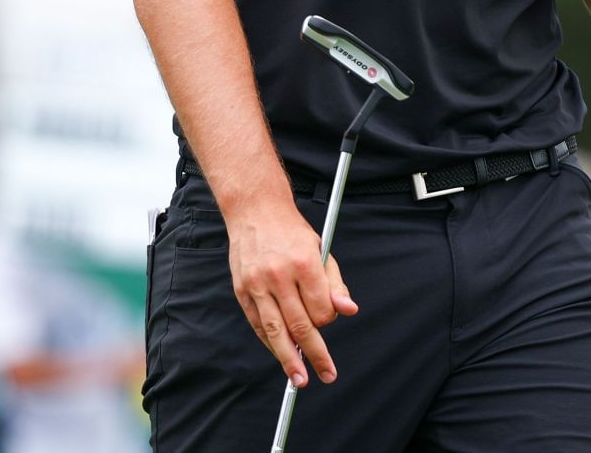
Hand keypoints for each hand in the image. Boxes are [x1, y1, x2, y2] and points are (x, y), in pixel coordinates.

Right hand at [227, 197, 356, 387]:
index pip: (320, 309)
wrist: (255, 211)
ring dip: (289, 359)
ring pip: (276, 331)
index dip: (328, 320)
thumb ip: (335, 284)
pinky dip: (270, 342)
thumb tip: (348, 311)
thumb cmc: (292, 233)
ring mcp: (257, 284)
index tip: (328, 319)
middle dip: (315, 354)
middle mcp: (279, 275)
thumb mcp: (321, 251)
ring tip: (299, 379)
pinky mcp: (242, 291)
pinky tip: (281, 354)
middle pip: (299, 325)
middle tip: (326, 374)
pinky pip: (258, 324)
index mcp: (304, 263)